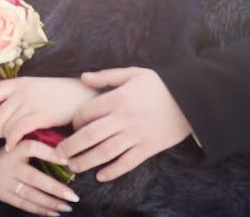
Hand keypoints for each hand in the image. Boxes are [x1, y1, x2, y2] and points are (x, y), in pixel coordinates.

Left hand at [0, 77, 96, 149]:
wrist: (84, 96)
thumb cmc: (61, 95)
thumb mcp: (36, 88)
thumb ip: (18, 97)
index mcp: (20, 82)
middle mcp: (23, 90)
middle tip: (5, 135)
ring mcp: (31, 102)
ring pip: (4, 126)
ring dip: (5, 137)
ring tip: (13, 139)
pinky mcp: (41, 115)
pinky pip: (16, 132)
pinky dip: (12, 142)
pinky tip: (14, 146)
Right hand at [0, 143, 78, 215]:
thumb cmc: (12, 154)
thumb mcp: (21, 144)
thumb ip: (40, 147)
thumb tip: (69, 156)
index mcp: (16, 148)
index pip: (33, 148)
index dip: (50, 153)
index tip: (68, 161)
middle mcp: (9, 164)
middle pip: (34, 178)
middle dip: (55, 188)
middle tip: (73, 196)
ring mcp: (5, 181)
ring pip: (30, 194)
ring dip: (50, 202)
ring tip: (67, 206)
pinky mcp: (3, 195)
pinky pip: (23, 204)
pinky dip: (40, 210)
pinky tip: (54, 212)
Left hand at [58, 67, 191, 180]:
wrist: (191, 100)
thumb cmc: (160, 85)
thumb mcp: (134, 73)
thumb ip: (107, 76)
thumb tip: (83, 77)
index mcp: (119, 98)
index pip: (88, 112)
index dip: (76, 120)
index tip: (73, 124)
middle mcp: (125, 118)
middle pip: (91, 136)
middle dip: (71, 146)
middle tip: (58, 154)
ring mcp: (137, 135)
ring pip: (105, 153)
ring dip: (86, 161)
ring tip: (73, 166)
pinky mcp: (148, 148)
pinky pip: (127, 163)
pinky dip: (112, 171)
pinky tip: (101, 176)